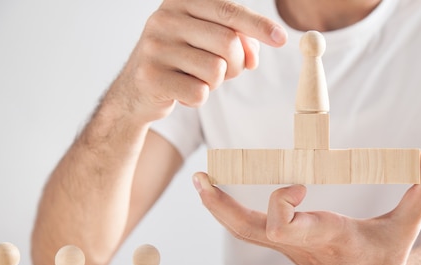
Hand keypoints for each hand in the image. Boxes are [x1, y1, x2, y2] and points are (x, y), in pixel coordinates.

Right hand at [104, 0, 286, 123]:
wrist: (139, 88)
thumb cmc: (183, 61)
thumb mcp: (210, 42)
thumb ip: (238, 41)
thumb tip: (254, 55)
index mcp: (181, 1)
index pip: (229, 10)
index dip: (258, 25)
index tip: (281, 38)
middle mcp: (164, 18)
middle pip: (228, 43)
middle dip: (237, 63)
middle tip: (226, 70)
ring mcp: (154, 47)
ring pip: (216, 70)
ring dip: (216, 82)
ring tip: (197, 78)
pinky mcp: (151, 77)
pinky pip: (199, 93)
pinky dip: (198, 99)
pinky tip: (182, 91)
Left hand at [193, 149, 420, 264]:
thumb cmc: (386, 260)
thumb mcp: (406, 227)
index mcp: (325, 237)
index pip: (283, 226)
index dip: (280, 202)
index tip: (298, 185)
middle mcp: (299, 242)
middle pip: (247, 229)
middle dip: (221, 206)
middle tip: (201, 178)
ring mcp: (288, 245)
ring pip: (243, 230)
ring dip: (219, 206)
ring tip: (202, 180)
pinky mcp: (285, 243)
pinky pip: (251, 228)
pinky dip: (232, 211)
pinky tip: (221, 193)